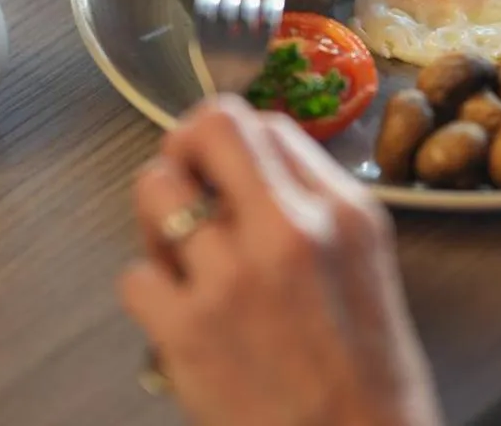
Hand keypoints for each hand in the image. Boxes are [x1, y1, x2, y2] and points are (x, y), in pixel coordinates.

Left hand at [119, 96, 443, 425]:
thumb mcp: (366, 263)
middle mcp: (289, 231)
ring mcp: (233, 277)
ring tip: (178, 253)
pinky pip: (135, 274)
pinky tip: (178, 313)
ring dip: (156, 217)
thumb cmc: (364, 376)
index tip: (220, 167)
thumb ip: (314, 203)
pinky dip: (149, 293)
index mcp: (340, 212)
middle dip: (184, 147)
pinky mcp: (188, 330)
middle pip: (210, 128)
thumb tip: (253, 165)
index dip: (231, 143)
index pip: (265, 125)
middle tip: (183, 179)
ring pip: (154, 188)